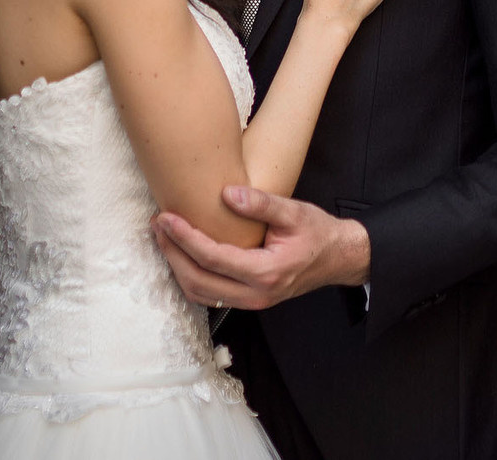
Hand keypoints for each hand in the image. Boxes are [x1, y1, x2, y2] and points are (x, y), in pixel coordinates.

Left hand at [152, 187, 371, 310]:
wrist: (338, 258)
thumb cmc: (318, 233)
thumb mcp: (294, 212)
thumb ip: (261, 203)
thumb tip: (227, 194)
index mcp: (266, 272)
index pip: (213, 258)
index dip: (184, 238)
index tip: (166, 218)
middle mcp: (256, 294)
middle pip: (199, 281)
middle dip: (172, 254)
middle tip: (158, 225)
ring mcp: (252, 302)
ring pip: (201, 294)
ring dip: (177, 267)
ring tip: (164, 237)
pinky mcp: (248, 300)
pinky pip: (211, 295)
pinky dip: (191, 276)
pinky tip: (182, 254)